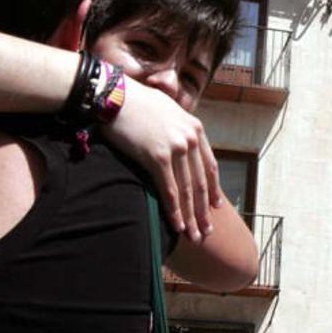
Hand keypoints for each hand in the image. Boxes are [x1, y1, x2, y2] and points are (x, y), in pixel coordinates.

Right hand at [100, 77, 222, 242]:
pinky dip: (174, 211)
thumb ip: (177, 130)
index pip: (210, 166)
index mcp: (195, 129)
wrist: (116, 96)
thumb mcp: (168, 112)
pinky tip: (177, 226)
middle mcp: (190, 138)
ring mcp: (176, 148)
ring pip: (187, 191)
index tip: (215, 208)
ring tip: (195, 237)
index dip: (213, 190)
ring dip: (191, 217)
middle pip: (201, 183)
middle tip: (207, 231)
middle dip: (204, 211)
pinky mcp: (157, 156)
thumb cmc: (136, 103)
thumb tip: (178, 145)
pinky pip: (169, 190)